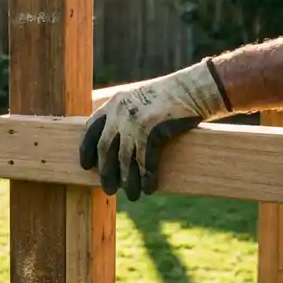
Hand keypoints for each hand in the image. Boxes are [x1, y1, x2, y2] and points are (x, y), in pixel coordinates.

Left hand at [78, 59, 230, 199]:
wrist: (195, 88)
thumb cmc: (170, 96)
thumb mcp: (139, 98)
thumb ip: (125, 114)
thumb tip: (116, 142)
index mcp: (114, 103)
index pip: (91, 128)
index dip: (87, 149)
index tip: (86, 166)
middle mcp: (121, 112)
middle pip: (105, 148)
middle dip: (106, 171)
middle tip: (108, 189)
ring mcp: (135, 121)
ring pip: (125, 159)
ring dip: (128, 180)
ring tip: (132, 195)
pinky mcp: (153, 130)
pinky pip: (145, 161)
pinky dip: (146, 177)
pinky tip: (149, 188)